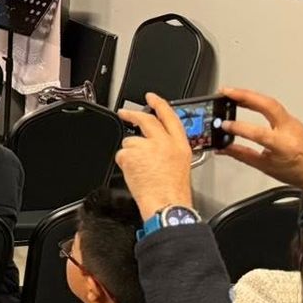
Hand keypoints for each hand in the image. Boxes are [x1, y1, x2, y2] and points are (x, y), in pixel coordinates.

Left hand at [115, 94, 196, 221]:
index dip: (160, 104)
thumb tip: (157, 145)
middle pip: (146, 119)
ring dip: (130, 154)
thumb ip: (169, 150)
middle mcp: (164, 142)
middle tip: (125, 113)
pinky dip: (124, 163)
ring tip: (140, 170)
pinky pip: (121, 154)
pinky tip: (134, 174)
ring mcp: (147, 147)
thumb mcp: (181, 165)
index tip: (152, 97)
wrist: (167, 204)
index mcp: (180, 144)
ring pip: (130, 142)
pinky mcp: (132, 154)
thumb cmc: (174, 192)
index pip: (170, 117)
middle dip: (133, 114)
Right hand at [216, 87, 302, 202]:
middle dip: (245, 96)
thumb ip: (242, 155)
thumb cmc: (297, 172)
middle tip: (226, 92)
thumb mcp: (265, 167)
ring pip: (271, 102)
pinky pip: (274, 106)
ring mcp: (292, 122)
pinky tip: (246, 100)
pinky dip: (258, 100)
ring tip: (231, 93)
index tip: (224, 125)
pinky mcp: (291, 120)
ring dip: (250, 95)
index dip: (239, 128)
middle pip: (268, 105)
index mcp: (284, 146)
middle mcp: (290, 130)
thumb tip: (223, 148)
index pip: (258, 132)